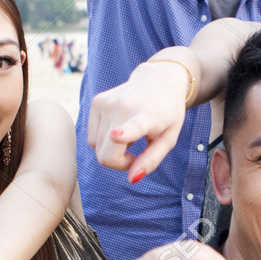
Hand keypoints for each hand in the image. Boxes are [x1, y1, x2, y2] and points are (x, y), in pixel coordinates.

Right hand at [87, 59, 188, 181]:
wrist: (159, 80)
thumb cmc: (166, 114)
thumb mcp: (168, 139)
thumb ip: (151, 160)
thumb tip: (132, 179)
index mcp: (147, 116)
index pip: (133, 126)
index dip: (124, 134)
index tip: (117, 135)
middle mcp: (123, 107)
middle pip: (105, 154)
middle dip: (117, 162)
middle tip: (134, 155)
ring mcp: (106, 103)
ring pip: (96, 147)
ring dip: (111, 149)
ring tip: (129, 136)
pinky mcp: (96, 102)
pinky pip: (92, 137)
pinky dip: (104, 139)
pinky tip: (119, 127)